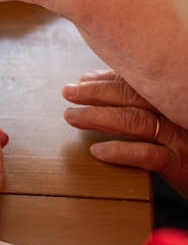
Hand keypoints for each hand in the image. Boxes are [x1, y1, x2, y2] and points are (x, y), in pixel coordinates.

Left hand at [63, 70, 187, 197]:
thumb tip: (99, 82)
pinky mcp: (181, 165)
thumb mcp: (172, 121)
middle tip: (67, 92)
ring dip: (99, 117)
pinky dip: (120, 151)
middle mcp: (178, 113)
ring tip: (72, 117)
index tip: (82, 79)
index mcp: (173, 99)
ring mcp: (181, 138)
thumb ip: (143, 102)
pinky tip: (97, 151)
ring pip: (136, 121)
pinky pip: (148, 155)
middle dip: (96, 93)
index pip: (139, 82)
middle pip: (133, 96)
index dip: (108, 79)